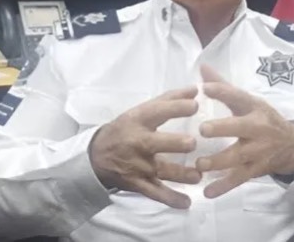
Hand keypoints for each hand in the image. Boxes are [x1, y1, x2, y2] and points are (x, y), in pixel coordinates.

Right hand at [89, 87, 201, 208]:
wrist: (96, 156)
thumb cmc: (126, 130)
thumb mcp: (140, 111)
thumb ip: (169, 100)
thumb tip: (195, 89)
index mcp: (138, 121)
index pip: (157, 112)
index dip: (176, 108)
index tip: (195, 104)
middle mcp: (138, 143)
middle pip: (156, 143)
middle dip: (174, 144)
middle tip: (192, 143)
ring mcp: (138, 166)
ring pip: (160, 171)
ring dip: (180, 175)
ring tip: (197, 176)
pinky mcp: (138, 184)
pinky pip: (155, 193)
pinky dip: (171, 199)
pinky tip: (186, 203)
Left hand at [195, 66, 293, 198]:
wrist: (291, 145)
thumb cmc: (261, 118)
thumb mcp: (247, 101)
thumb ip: (223, 86)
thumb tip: (202, 67)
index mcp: (254, 107)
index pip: (238, 97)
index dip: (222, 92)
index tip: (204, 89)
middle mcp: (258, 128)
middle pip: (241, 128)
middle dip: (223, 129)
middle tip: (202, 130)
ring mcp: (258, 151)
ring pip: (238, 157)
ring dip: (218, 162)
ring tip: (199, 164)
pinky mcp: (255, 170)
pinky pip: (239, 179)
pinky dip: (224, 187)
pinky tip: (207, 192)